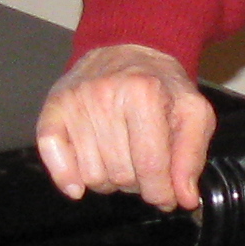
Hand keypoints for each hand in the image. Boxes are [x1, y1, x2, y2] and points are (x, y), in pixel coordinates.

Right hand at [37, 44, 215, 208]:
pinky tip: (81, 182)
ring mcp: (75, 103)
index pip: (150, 165)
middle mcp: (104, 95)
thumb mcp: (192, 112)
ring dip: (109, 179)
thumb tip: (184, 197)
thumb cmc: (159, 84)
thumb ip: (191, 155)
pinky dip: (66, 176)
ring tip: (120, 158)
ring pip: (92, 175)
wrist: (126, 48)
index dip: (162, 192)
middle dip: (138, 183)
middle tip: (143, 166)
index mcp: (144, 93)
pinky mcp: (53, 109)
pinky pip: (52, 156)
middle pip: (121, 174)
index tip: (167, 197)